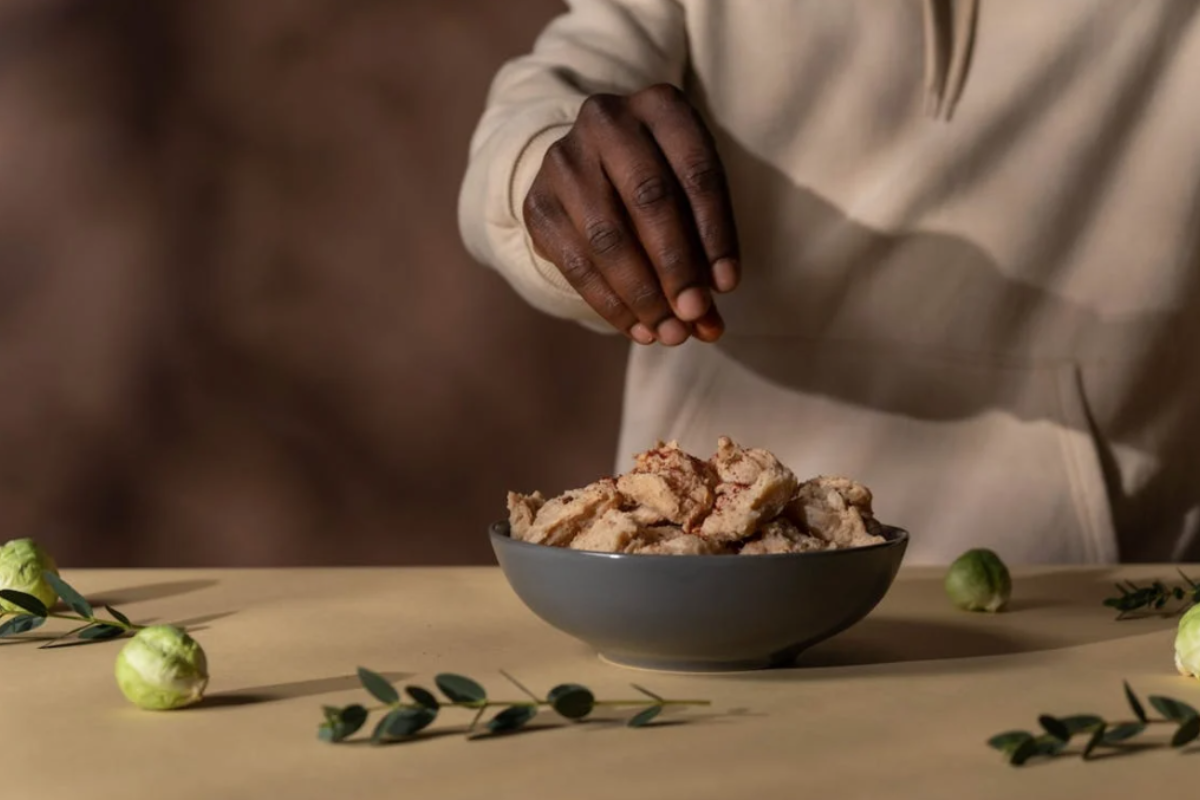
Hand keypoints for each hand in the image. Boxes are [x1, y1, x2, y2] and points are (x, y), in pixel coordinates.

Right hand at [522, 84, 739, 345]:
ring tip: (669, 334)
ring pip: (609, 236)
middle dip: (677, 267)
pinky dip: (611, 304)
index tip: (727, 286)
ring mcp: (565, 159)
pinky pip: (576, 262)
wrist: (587, 165)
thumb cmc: (659, 185)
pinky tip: (638, 328)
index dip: (716, 233)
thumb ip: (706, 256)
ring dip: (643, 295)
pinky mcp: (537, 201)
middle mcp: (607, 120)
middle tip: (694, 315)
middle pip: (650, 199)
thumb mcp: (691, 200)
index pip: (696, 172)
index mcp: (660, 105)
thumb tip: (710, 327)